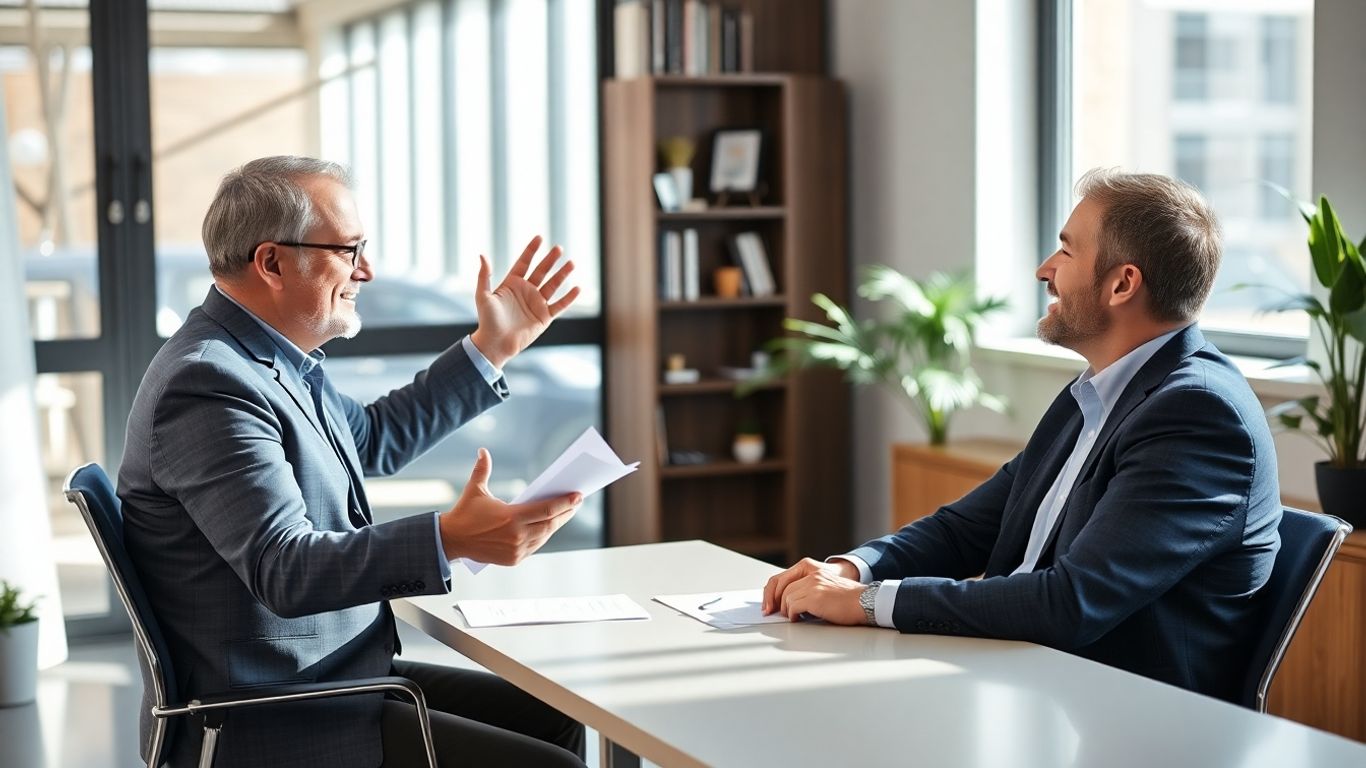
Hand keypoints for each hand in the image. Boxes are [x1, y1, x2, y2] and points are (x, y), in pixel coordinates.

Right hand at [438, 448, 580, 564]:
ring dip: (557, 524)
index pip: (547, 510)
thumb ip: (482, 469)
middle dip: (566, 512)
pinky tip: (550, 525)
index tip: (578, 495)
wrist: (451, 541)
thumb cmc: (465, 513)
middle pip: (551, 523)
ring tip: (566, 512)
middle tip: (577, 501)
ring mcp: (517, 550)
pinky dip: (544, 535)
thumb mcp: (474, 489)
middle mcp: (517, 536)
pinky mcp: (514, 559)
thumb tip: (483, 450)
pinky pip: (536, 546)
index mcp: (511, 517)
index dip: (565, 503)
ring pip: (545, 536)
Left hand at [469, 236, 579, 368]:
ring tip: (571, 263)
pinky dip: (569, 298)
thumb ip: (484, 275)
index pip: (524, 263)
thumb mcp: (482, 295)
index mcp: (512, 283)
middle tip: (559, 248)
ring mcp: (536, 303)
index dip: (531, 250)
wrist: (496, 343)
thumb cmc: (487, 320)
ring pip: (553, 285)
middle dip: (550, 259)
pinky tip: (578, 288)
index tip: (539, 238)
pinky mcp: (544, 317)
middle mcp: (526, 291)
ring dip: (562, 274)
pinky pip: (559, 305)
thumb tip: (482, 255)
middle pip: (541, 271)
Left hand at [772, 568, 867, 624]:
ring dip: (787, 610)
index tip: (769, 604)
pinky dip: (793, 615)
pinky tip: (799, 619)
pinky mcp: (815, 598)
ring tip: (793, 617)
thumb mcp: (825, 588)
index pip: (783, 578)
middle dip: (775, 603)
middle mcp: (812, 575)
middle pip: (782, 588)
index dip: (772, 592)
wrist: (865, 602)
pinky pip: (794, 606)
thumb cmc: (848, 600)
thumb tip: (790, 603)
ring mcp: (813, 585)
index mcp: (813, 570)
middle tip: (774, 614)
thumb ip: (809, 589)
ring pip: (787, 598)